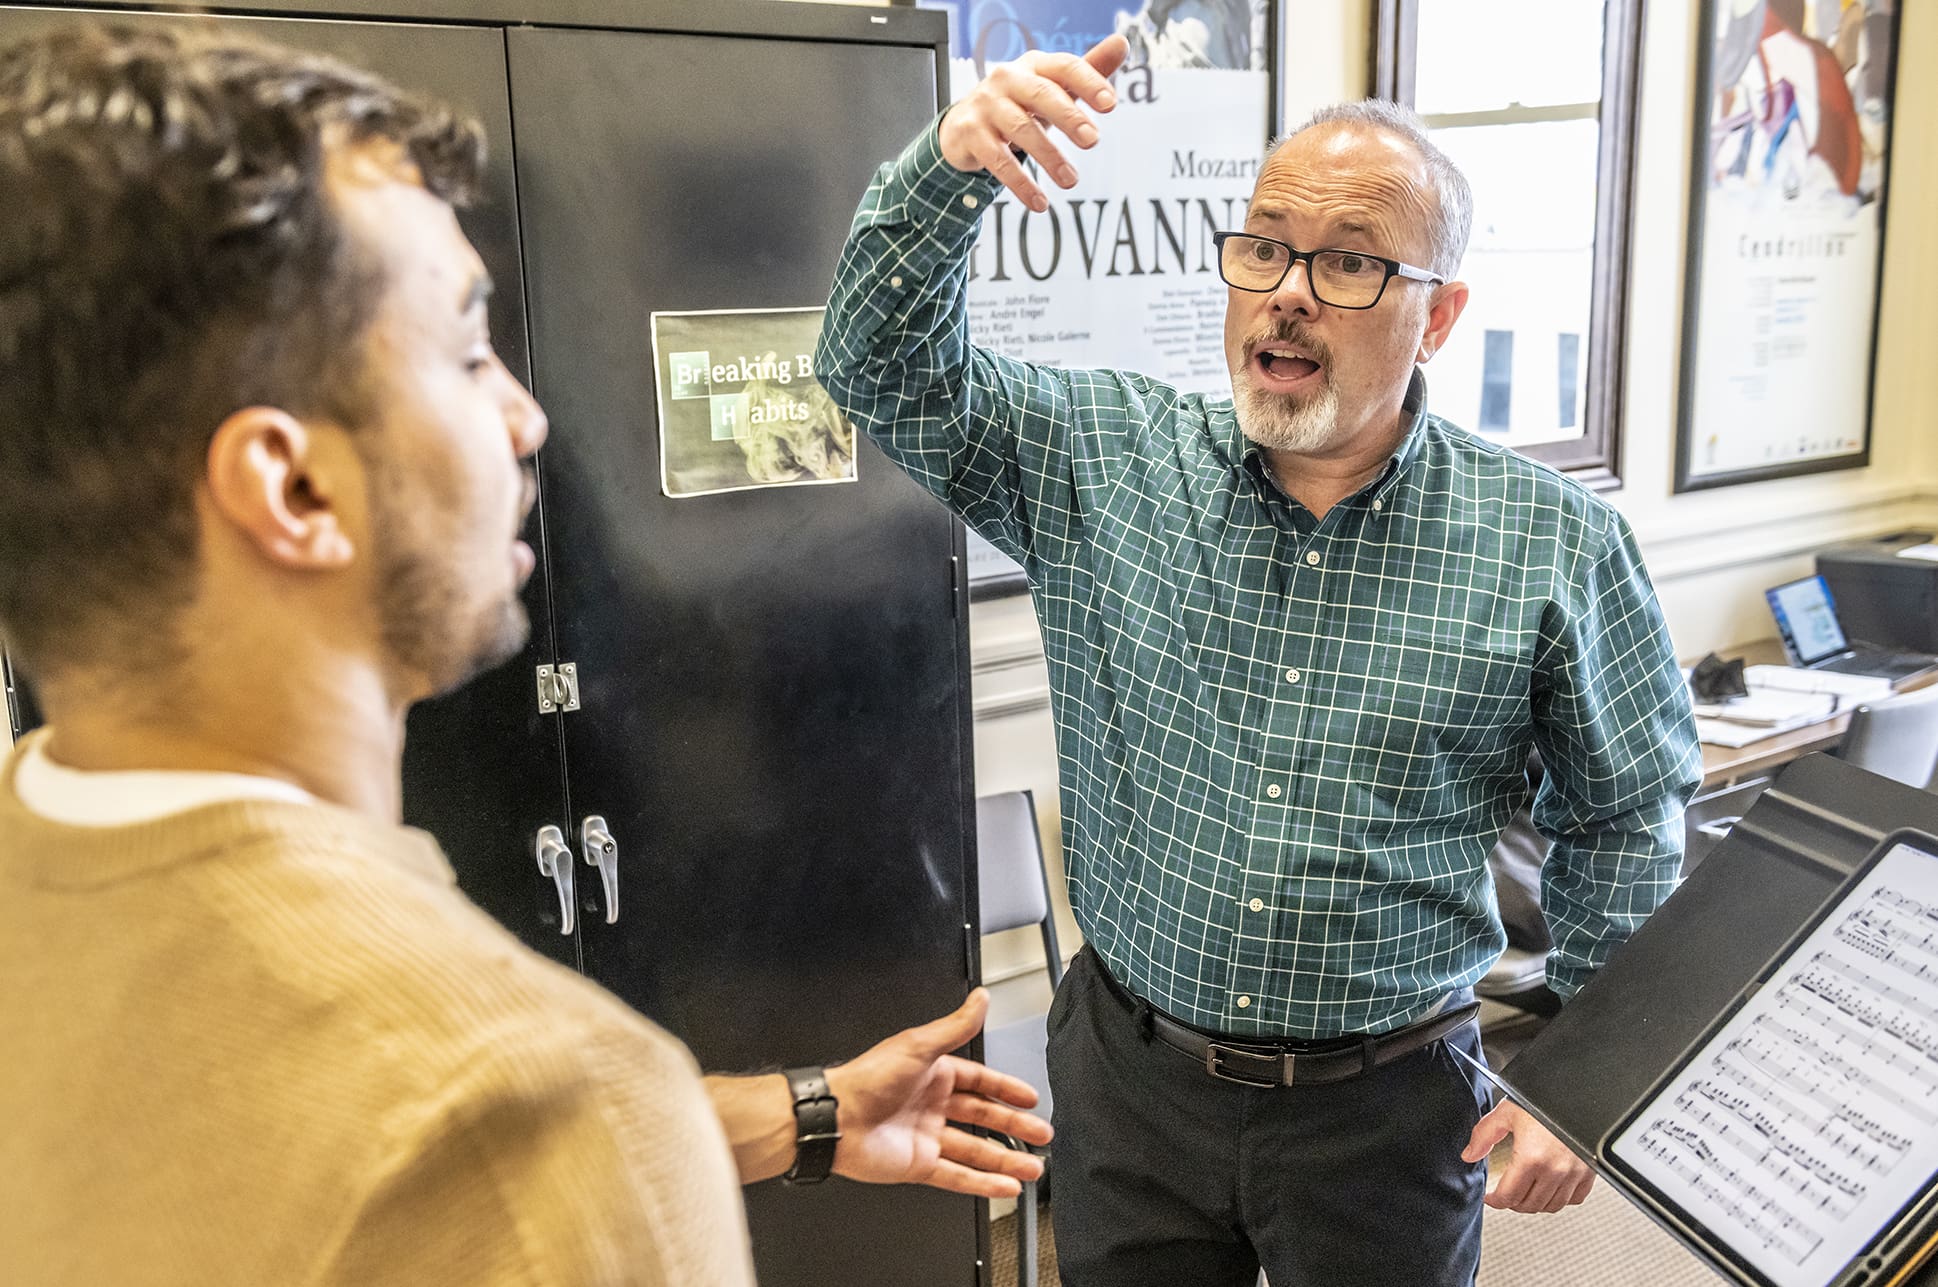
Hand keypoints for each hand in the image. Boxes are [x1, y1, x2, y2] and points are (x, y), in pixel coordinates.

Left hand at [826, 988, 1054, 1197]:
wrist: (835, 1119)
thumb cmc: (867, 1078)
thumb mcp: (919, 1046)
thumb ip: (955, 1027)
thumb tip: (980, 1000)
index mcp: (933, 1073)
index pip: (980, 1081)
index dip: (1006, 1089)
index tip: (1030, 1097)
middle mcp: (932, 1105)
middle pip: (983, 1118)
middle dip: (1014, 1127)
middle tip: (1042, 1134)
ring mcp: (926, 1137)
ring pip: (975, 1151)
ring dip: (1005, 1160)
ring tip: (1032, 1167)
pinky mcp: (918, 1164)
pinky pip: (957, 1176)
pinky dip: (982, 1183)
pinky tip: (1004, 1185)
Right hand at [938, 34, 1127, 212]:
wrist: (964, 126)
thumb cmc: (1019, 105)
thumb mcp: (1053, 89)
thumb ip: (1088, 70)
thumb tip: (1122, 43)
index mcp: (1034, 66)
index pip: (1065, 67)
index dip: (1089, 82)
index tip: (1111, 104)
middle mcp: (1008, 79)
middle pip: (1041, 94)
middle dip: (1069, 117)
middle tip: (1093, 141)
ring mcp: (986, 105)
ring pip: (1021, 129)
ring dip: (1049, 157)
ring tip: (1071, 181)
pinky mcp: (970, 134)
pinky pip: (998, 160)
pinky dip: (1020, 183)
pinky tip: (1039, 202)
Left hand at [1461, 1100, 1594, 1213]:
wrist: (1575, 1091)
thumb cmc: (1543, 1100)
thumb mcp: (1507, 1112)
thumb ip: (1484, 1135)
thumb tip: (1470, 1155)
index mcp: (1531, 1157)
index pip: (1509, 1196)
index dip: (1495, 1201)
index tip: (1491, 1198)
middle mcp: (1555, 1170)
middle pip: (1529, 1205)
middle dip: (1513, 1203)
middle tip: (1506, 1195)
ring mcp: (1574, 1173)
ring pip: (1552, 1206)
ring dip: (1536, 1203)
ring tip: (1526, 1193)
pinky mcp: (1589, 1172)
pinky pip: (1575, 1198)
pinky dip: (1561, 1199)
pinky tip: (1550, 1189)